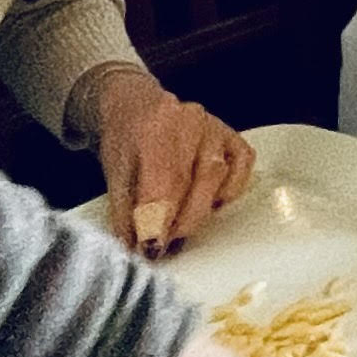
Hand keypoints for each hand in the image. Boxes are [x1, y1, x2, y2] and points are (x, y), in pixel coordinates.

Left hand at [86, 70, 253, 256]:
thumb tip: (138, 249)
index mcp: (155, 128)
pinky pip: (242, 167)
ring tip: (177, 225)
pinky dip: (229, 191)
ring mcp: (215, 127)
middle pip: (195, 182)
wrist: (135, 107)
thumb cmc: (125, 140)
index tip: (152, 248)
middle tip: (163, 243)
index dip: (160, 220)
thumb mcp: (114, 175)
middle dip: (179, 222)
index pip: (164, 182)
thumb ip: (126, 213)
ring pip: (219, 177)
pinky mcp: (232, 135)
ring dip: (199, 211)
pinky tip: (207, 199)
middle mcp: (190, 122)